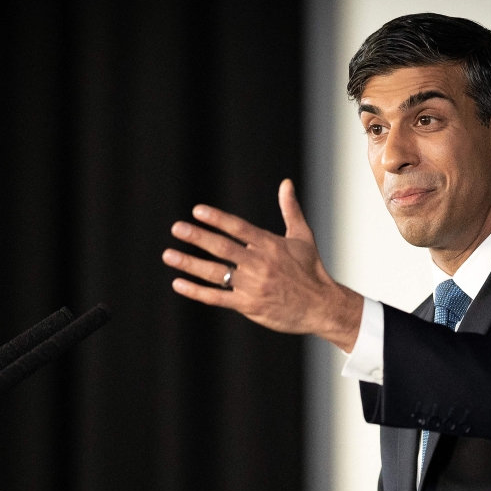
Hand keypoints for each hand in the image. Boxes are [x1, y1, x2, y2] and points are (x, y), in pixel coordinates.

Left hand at [162, 179, 363, 351]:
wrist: (322, 306)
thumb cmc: (312, 270)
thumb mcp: (302, 236)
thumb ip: (290, 209)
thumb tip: (285, 183)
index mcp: (270, 245)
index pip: (238, 228)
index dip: (217, 218)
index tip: (197, 211)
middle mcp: (259, 264)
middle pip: (223, 248)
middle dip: (197, 237)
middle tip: (177, 228)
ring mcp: (253, 285)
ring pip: (215, 273)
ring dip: (189, 264)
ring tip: (169, 255)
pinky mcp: (249, 305)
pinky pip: (217, 298)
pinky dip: (196, 291)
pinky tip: (179, 283)